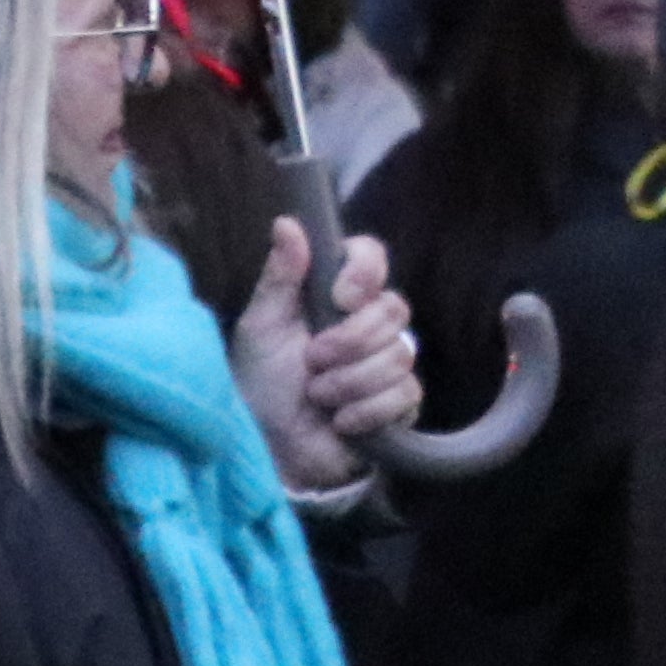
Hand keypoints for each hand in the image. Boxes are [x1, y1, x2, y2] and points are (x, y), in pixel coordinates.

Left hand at [229, 221, 419, 494]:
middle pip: (392, 309)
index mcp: (334, 297)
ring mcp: (390, 362)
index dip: (364, 272)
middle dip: (347, 341)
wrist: (271, 443)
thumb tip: (288, 222)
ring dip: (346, 381)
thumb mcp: (262, 325)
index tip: (339, 297)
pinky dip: (363, 410)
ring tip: (316, 394)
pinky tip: (339, 419)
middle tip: (311, 361)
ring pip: (398, 355)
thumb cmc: (261, 380)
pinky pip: (404, 393)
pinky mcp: (403, 403)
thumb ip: (280, 277)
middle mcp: (369, 324)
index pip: (371, 258)